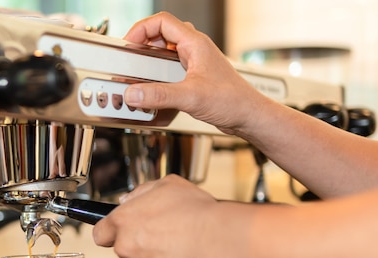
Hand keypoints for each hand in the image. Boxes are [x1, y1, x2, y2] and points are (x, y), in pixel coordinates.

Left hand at [92, 175, 222, 257]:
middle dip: (138, 241)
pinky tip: (185, 253)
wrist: (216, 237)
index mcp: (124, 221)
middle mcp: (128, 246)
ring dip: (156, 254)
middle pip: (124, 248)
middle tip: (160, 230)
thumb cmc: (193, 210)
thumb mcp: (166, 184)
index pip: (100, 234)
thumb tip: (128, 200)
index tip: (116, 231)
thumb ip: (140, 192)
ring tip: (178, 240)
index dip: (108, 232)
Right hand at [123, 12, 268, 136]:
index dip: (141, 29)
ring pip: (166, 52)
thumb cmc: (232, 100)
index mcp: (195, 43)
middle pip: (161, 35)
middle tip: (131, 58)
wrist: (248, 116)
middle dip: (143, 45)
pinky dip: (159, 75)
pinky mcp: (194, 77)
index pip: (162, 22)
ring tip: (140, 73)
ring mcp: (195, 63)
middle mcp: (195, 49)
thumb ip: (159, 95)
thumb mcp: (190, 97)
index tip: (129, 44)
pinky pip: (171, 68)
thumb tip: (134, 93)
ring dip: (151, 61)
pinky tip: (155, 89)